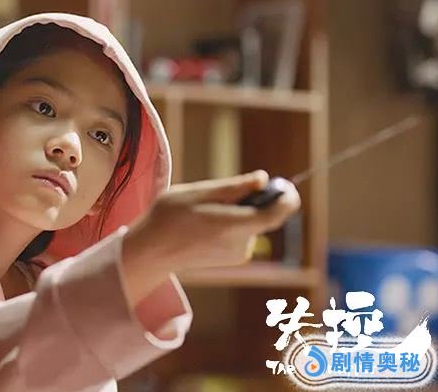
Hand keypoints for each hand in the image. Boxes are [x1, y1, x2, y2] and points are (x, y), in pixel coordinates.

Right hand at [120, 170, 300, 305]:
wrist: (151, 251)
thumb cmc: (168, 218)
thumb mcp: (198, 194)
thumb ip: (233, 188)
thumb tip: (263, 179)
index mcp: (234, 225)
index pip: (277, 214)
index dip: (286, 197)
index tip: (282, 185)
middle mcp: (240, 244)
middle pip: (263, 215)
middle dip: (251, 200)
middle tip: (221, 193)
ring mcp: (236, 254)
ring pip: (251, 223)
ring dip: (238, 212)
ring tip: (205, 211)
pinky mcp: (231, 258)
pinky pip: (242, 233)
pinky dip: (232, 223)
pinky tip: (205, 224)